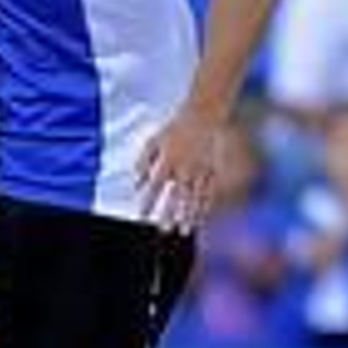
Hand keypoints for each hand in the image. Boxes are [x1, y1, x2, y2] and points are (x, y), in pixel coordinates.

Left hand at [134, 104, 222, 229]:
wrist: (203, 116)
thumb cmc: (175, 129)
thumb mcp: (153, 141)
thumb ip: (143, 162)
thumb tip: (135, 184)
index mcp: (168, 160)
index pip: (155, 185)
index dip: (148, 201)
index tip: (142, 216)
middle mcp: (184, 167)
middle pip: (176, 194)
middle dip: (169, 213)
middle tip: (164, 229)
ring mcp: (200, 170)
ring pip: (194, 197)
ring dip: (189, 215)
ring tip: (184, 231)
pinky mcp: (212, 170)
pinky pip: (208, 192)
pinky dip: (204, 207)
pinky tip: (200, 219)